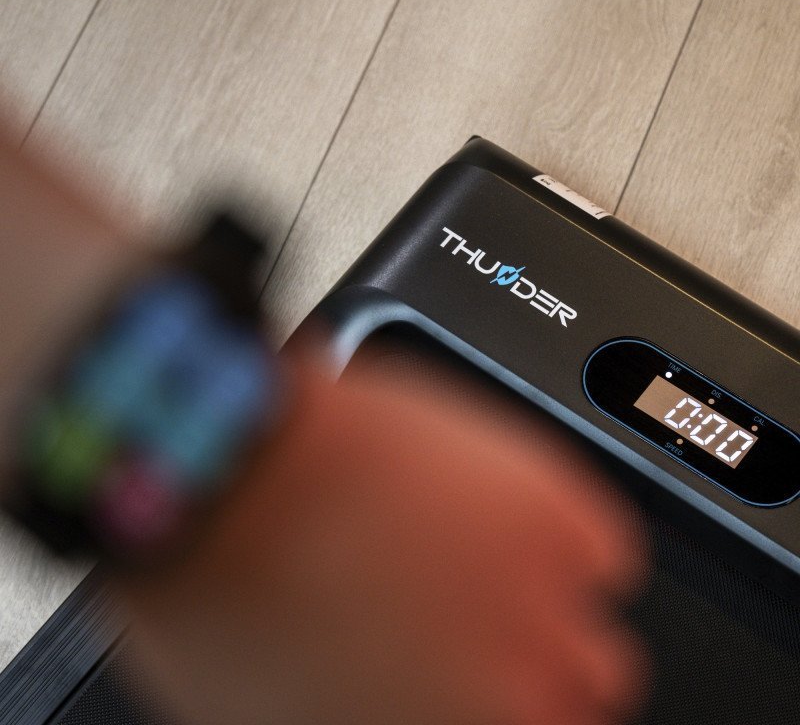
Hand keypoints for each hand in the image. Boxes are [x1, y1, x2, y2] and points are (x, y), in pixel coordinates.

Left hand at [119, 351, 646, 724]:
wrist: (228, 468)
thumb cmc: (223, 595)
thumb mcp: (274, 717)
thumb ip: (366, 722)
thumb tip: (399, 705)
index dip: (493, 710)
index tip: (478, 691)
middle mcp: (511, 695)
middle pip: (578, 706)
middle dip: (530, 680)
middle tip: (475, 635)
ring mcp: (540, 603)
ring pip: (598, 648)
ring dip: (548, 616)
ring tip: (484, 572)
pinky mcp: (552, 514)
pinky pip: (608, 552)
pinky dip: (569, 543)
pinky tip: (507, 521)